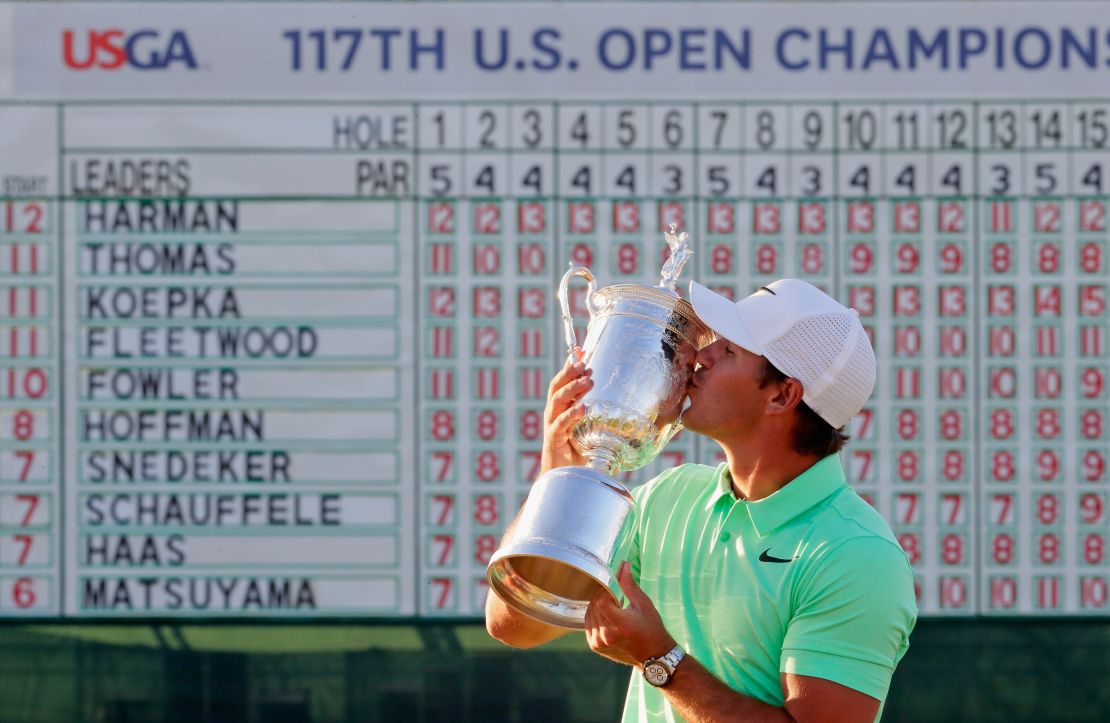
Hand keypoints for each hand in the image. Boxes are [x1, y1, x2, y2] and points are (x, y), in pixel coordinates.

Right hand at [540, 351, 592, 474]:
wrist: (566, 479)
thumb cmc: (579, 454)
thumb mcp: (591, 430)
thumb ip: (598, 416)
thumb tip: (618, 404)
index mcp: (561, 409)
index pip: (563, 382)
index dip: (570, 366)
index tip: (581, 351)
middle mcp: (553, 415)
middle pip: (557, 387)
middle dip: (569, 372)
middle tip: (585, 363)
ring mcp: (552, 426)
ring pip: (557, 401)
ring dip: (572, 388)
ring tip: (589, 381)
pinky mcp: (553, 440)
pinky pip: (560, 424)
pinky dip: (571, 415)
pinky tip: (583, 408)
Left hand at [584, 561, 674, 667]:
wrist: (653, 655)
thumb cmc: (651, 627)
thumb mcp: (643, 603)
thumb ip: (629, 584)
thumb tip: (623, 565)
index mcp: (621, 625)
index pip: (601, 602)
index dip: (605, 590)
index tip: (613, 586)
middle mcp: (607, 636)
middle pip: (594, 606)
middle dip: (602, 595)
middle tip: (613, 591)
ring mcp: (599, 643)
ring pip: (589, 613)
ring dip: (597, 604)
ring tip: (612, 603)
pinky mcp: (595, 646)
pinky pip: (588, 623)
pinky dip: (594, 615)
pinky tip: (607, 613)